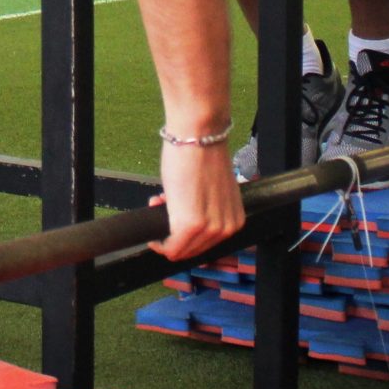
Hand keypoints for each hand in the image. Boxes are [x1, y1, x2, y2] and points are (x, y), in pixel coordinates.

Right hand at [150, 140, 244, 260]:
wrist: (199, 137)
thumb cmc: (202, 155)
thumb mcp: (211, 192)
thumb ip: (204, 211)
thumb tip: (184, 220)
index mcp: (235, 222)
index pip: (206, 245)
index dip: (186, 236)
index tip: (173, 223)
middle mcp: (226, 230)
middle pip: (193, 251)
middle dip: (173, 234)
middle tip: (162, 209)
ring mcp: (209, 229)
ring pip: (181, 250)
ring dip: (165, 234)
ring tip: (159, 204)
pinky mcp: (189, 226)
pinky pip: (170, 248)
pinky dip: (159, 242)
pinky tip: (153, 224)